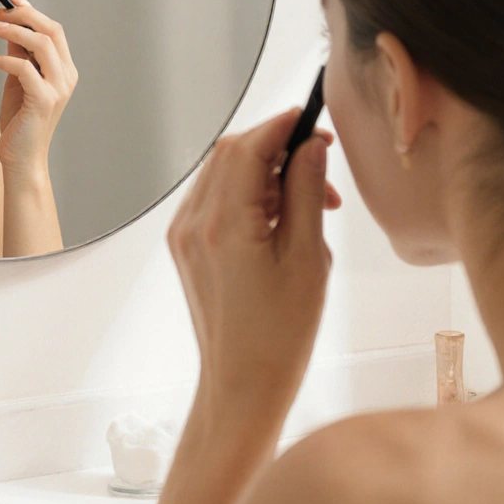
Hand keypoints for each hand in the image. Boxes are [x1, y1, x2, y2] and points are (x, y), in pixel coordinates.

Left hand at [0, 0, 77, 172]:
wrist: (21, 159)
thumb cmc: (19, 122)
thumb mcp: (17, 81)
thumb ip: (18, 54)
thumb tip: (9, 26)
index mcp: (63, 70)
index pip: (53, 30)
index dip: (32, 11)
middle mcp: (66, 77)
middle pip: (51, 31)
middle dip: (25, 15)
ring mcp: (57, 89)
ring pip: (42, 44)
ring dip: (14, 31)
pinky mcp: (44, 101)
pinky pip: (23, 68)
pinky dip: (4, 59)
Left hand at [167, 109, 341, 416]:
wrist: (242, 381)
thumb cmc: (281, 332)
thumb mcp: (307, 257)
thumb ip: (305, 194)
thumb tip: (310, 147)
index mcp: (223, 226)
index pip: (246, 150)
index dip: (281, 126)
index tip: (313, 121)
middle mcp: (193, 225)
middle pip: (228, 154)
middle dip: (275, 147)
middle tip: (320, 164)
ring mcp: (183, 235)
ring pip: (220, 174)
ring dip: (264, 173)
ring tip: (311, 203)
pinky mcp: (184, 247)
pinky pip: (213, 199)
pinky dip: (247, 194)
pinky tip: (281, 217)